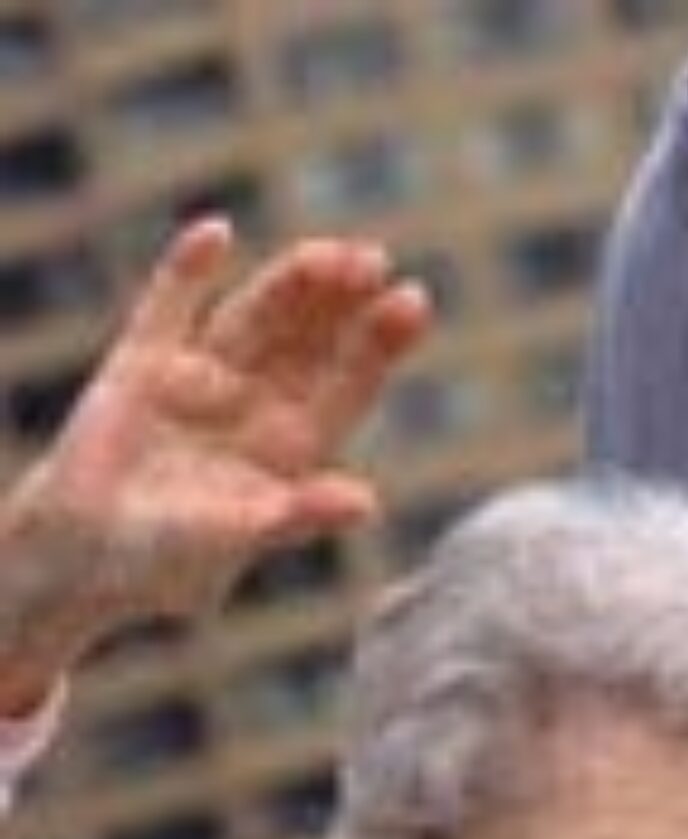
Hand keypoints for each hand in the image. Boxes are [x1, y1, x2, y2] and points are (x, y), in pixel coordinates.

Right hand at [0, 217, 429, 705]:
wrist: (83, 558)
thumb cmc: (168, 564)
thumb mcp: (235, 541)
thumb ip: (297, 516)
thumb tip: (366, 503)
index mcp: (291, 449)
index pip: (346, 386)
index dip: (378, 346)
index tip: (413, 302)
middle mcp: (255, 404)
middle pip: (308, 341)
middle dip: (341, 301)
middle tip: (374, 259)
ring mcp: (201, 376)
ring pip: (255, 316)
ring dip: (288, 283)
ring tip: (327, 254)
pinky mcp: (143, 360)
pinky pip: (170, 304)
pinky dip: (188, 270)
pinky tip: (216, 233)